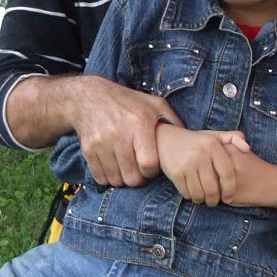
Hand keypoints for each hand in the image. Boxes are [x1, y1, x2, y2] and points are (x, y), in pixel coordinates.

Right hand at [65, 76, 181, 186]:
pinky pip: (100, 177)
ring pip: (116, 180)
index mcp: (139, 124)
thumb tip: (188, 138)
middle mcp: (119, 135)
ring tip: (127, 169)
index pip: (148, 164)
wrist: (89, 96)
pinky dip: (108, 178)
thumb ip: (172, 120)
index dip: (152, 172)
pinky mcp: (88, 149)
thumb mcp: (153, 103)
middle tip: (139, 172)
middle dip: (139, 179)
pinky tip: (113, 168)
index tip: (151, 167)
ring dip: (123, 179)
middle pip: (132, 177)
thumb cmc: (127, 101)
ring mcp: (101, 143)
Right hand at [156, 126, 245, 204]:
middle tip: (215, 201)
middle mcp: (200, 154)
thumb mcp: (214, 136)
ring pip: (199, 193)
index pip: (227, 173)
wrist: (166, 138)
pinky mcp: (175, 172)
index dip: (230, 189)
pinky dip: (191, 197)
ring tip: (205, 199)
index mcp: (212, 145)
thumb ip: (234, 138)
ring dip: (203, 200)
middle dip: (215, 199)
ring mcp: (186, 164)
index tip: (229, 197)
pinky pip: (187, 193)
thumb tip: (248, 149)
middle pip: (213, 188)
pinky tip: (193, 194)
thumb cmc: (196, 141)